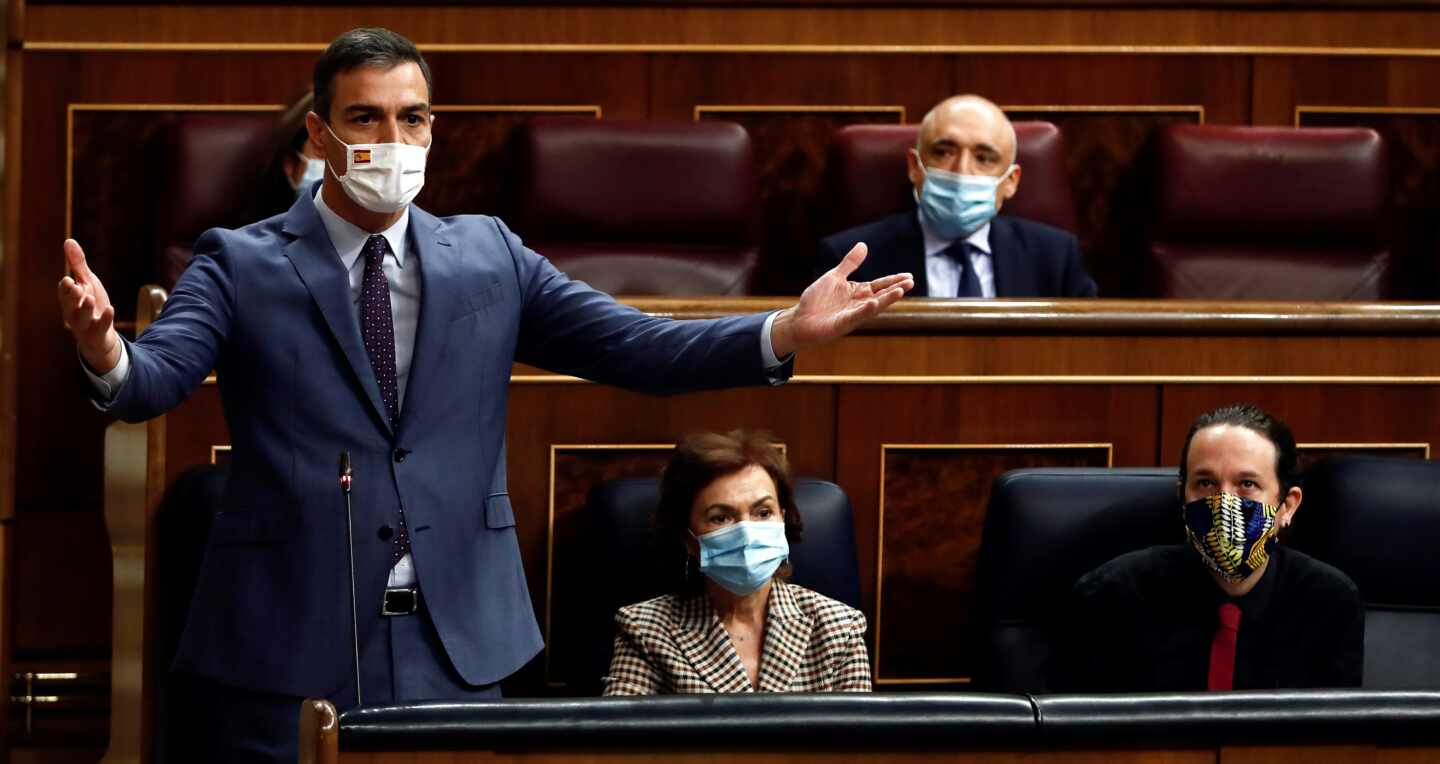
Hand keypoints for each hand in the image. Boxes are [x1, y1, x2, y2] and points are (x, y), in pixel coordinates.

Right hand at [56, 238, 121, 373]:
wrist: (101, 335)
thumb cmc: (91, 305)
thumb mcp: (86, 282)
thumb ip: (77, 264)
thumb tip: (69, 241)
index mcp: (69, 299)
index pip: (64, 292)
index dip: (66, 287)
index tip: (69, 279)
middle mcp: (73, 313)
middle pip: (69, 305)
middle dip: (71, 296)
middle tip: (75, 286)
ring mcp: (85, 325)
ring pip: (81, 318)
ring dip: (84, 308)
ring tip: (89, 297)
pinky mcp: (97, 334)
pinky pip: (100, 328)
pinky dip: (104, 319)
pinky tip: (110, 308)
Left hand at [770, 243, 912, 357]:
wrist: (800, 320)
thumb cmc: (817, 300)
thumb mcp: (835, 276)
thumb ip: (850, 263)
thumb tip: (864, 244)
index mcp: (858, 292)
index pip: (880, 285)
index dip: (893, 280)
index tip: (909, 276)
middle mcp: (859, 304)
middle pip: (881, 295)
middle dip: (896, 289)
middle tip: (911, 282)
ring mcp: (852, 315)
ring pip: (873, 307)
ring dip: (887, 300)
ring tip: (900, 291)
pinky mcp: (842, 324)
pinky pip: (855, 316)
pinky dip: (864, 310)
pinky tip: (873, 302)